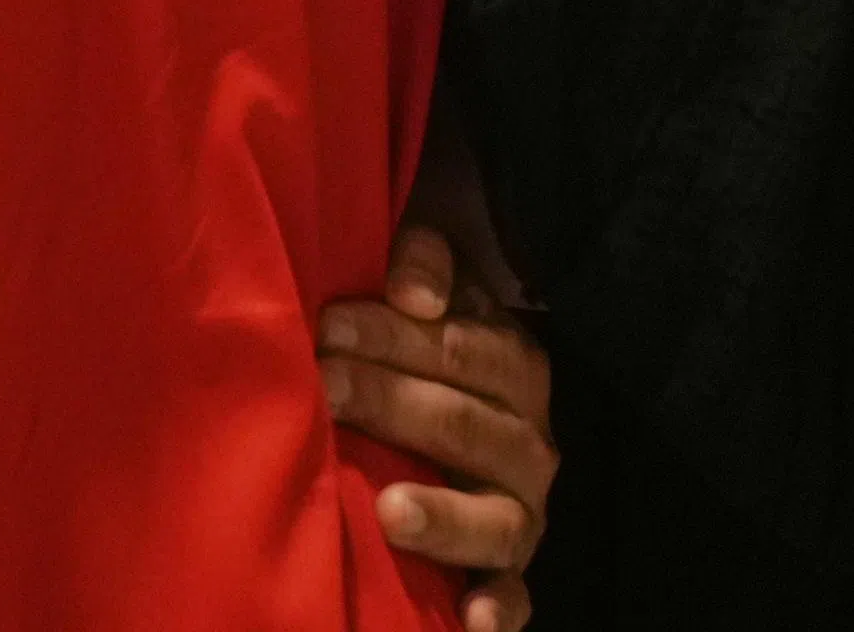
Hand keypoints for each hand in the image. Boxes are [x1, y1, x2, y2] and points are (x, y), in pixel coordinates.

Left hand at [319, 226, 554, 626]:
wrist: (451, 401)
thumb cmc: (418, 333)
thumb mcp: (429, 276)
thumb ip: (423, 257)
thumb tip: (413, 292)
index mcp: (513, 363)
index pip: (460, 348)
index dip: (393, 336)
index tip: (328, 326)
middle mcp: (528, 440)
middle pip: (466, 425)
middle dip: (393, 403)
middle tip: (325, 387)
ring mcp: (520, 510)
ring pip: (495, 517)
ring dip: (445, 518)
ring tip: (389, 510)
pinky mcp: (507, 568)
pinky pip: (512, 594)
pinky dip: (497, 608)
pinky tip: (471, 621)